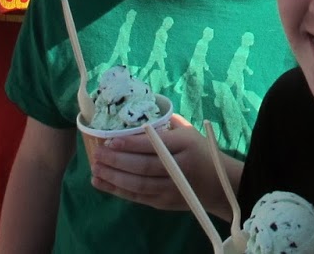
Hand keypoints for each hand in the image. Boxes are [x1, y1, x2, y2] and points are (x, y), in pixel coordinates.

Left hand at [90, 116, 228, 215]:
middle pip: (143, 167)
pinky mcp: (163, 203)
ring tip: (95, 168)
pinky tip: (100, 183)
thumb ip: (166, 122)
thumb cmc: (200, 152)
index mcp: (185, 146)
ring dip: (113, 177)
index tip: (110, 141)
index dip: (130, 144)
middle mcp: (179, 169)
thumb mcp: (189, 132)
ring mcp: (171, 189)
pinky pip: (137, 197)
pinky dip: (116, 190)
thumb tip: (138, 110)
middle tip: (97, 154)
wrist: (218, 185)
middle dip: (116, 161)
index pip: (154, 145)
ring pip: (138, 184)